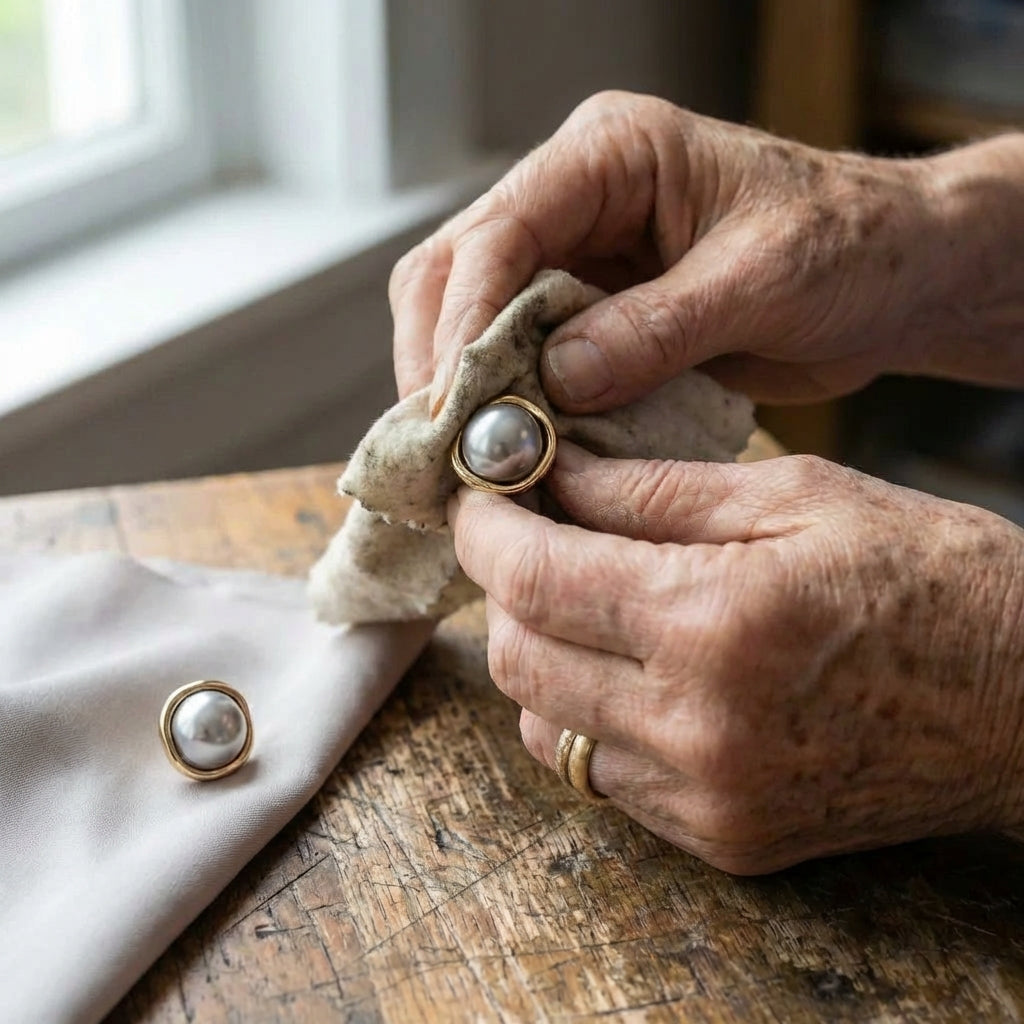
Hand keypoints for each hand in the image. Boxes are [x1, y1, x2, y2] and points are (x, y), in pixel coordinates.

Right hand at [391, 90, 1023, 413]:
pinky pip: (520, 359)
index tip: (454, 405)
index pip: (500, 230)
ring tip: (462, 466)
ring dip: (462, 392)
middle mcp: (575, 199)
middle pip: (454, 271)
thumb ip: (656, 328)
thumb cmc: (849, 248)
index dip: (464, 320)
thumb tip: (555, 381)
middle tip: (441, 449)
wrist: (893, 278)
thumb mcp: (762, 280)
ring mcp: (576, 258)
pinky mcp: (589, 314)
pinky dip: (506, 407)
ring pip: (472, 319)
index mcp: (611, 155)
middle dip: (440, 362)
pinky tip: (505, 455)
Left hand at [448, 445, 1023, 873]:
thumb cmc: (930, 577)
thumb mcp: (797, 495)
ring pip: (544, 725)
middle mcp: (695, 727)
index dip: (485, 528)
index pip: (535, 577)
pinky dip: (588, 715)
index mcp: (714, 622)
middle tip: (529, 538)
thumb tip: (556, 474)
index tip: (479, 496)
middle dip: (503, 588)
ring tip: (585, 603)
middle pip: (518, 657)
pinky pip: (603, 776)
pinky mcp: (723, 840)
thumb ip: (656, 490)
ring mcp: (706, 799)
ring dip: (540, 654)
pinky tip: (631, 670)